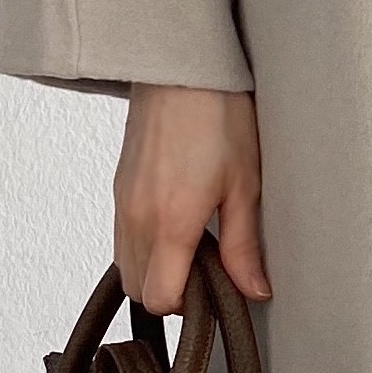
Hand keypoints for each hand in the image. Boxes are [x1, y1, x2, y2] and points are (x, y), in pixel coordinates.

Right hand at [113, 88, 269, 315]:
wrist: (181, 68)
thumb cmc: (217, 116)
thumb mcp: (244, 185)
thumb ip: (243, 246)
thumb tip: (253, 289)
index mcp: (170, 222)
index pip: (160, 298)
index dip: (187, 305)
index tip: (213, 289)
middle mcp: (136, 217)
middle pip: (137, 288)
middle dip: (169, 291)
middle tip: (206, 268)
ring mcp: (121, 202)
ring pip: (125, 265)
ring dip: (155, 268)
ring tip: (193, 243)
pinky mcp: (118, 188)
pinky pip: (121, 237)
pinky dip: (143, 245)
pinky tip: (175, 222)